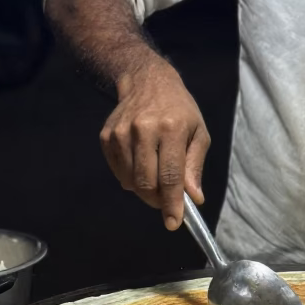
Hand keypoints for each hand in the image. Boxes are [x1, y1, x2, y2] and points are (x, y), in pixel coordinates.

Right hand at [100, 60, 210, 229]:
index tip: (173, 223)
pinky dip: (131, 178)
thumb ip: (194, 166)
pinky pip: (118, 172)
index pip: (170, 175)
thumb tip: (193, 198)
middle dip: (158, 200)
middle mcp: (143, 130)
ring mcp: (121, 133)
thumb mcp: (198, 133)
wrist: (147, 81)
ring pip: (130, 181)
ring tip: (157, 178)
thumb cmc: (180, 110)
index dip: (172, 203)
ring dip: (145, 190)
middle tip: (167, 202)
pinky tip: (141, 164)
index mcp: (171, 128)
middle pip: (147, 182)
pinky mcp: (106, 137)